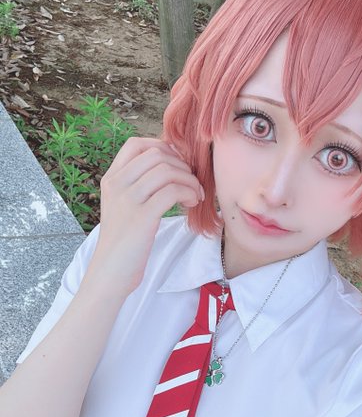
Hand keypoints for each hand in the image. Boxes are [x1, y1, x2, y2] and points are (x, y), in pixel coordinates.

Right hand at [88, 136, 203, 297]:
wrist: (111, 272)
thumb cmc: (124, 243)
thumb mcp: (123, 207)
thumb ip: (138, 187)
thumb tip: (169, 168)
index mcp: (111, 179)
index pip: (136, 144)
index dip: (163, 148)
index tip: (178, 166)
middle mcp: (117, 184)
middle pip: (157, 154)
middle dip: (182, 165)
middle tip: (192, 183)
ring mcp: (128, 199)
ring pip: (167, 170)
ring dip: (189, 180)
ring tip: (195, 196)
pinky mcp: (142, 216)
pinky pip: (172, 191)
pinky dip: (189, 193)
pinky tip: (192, 204)